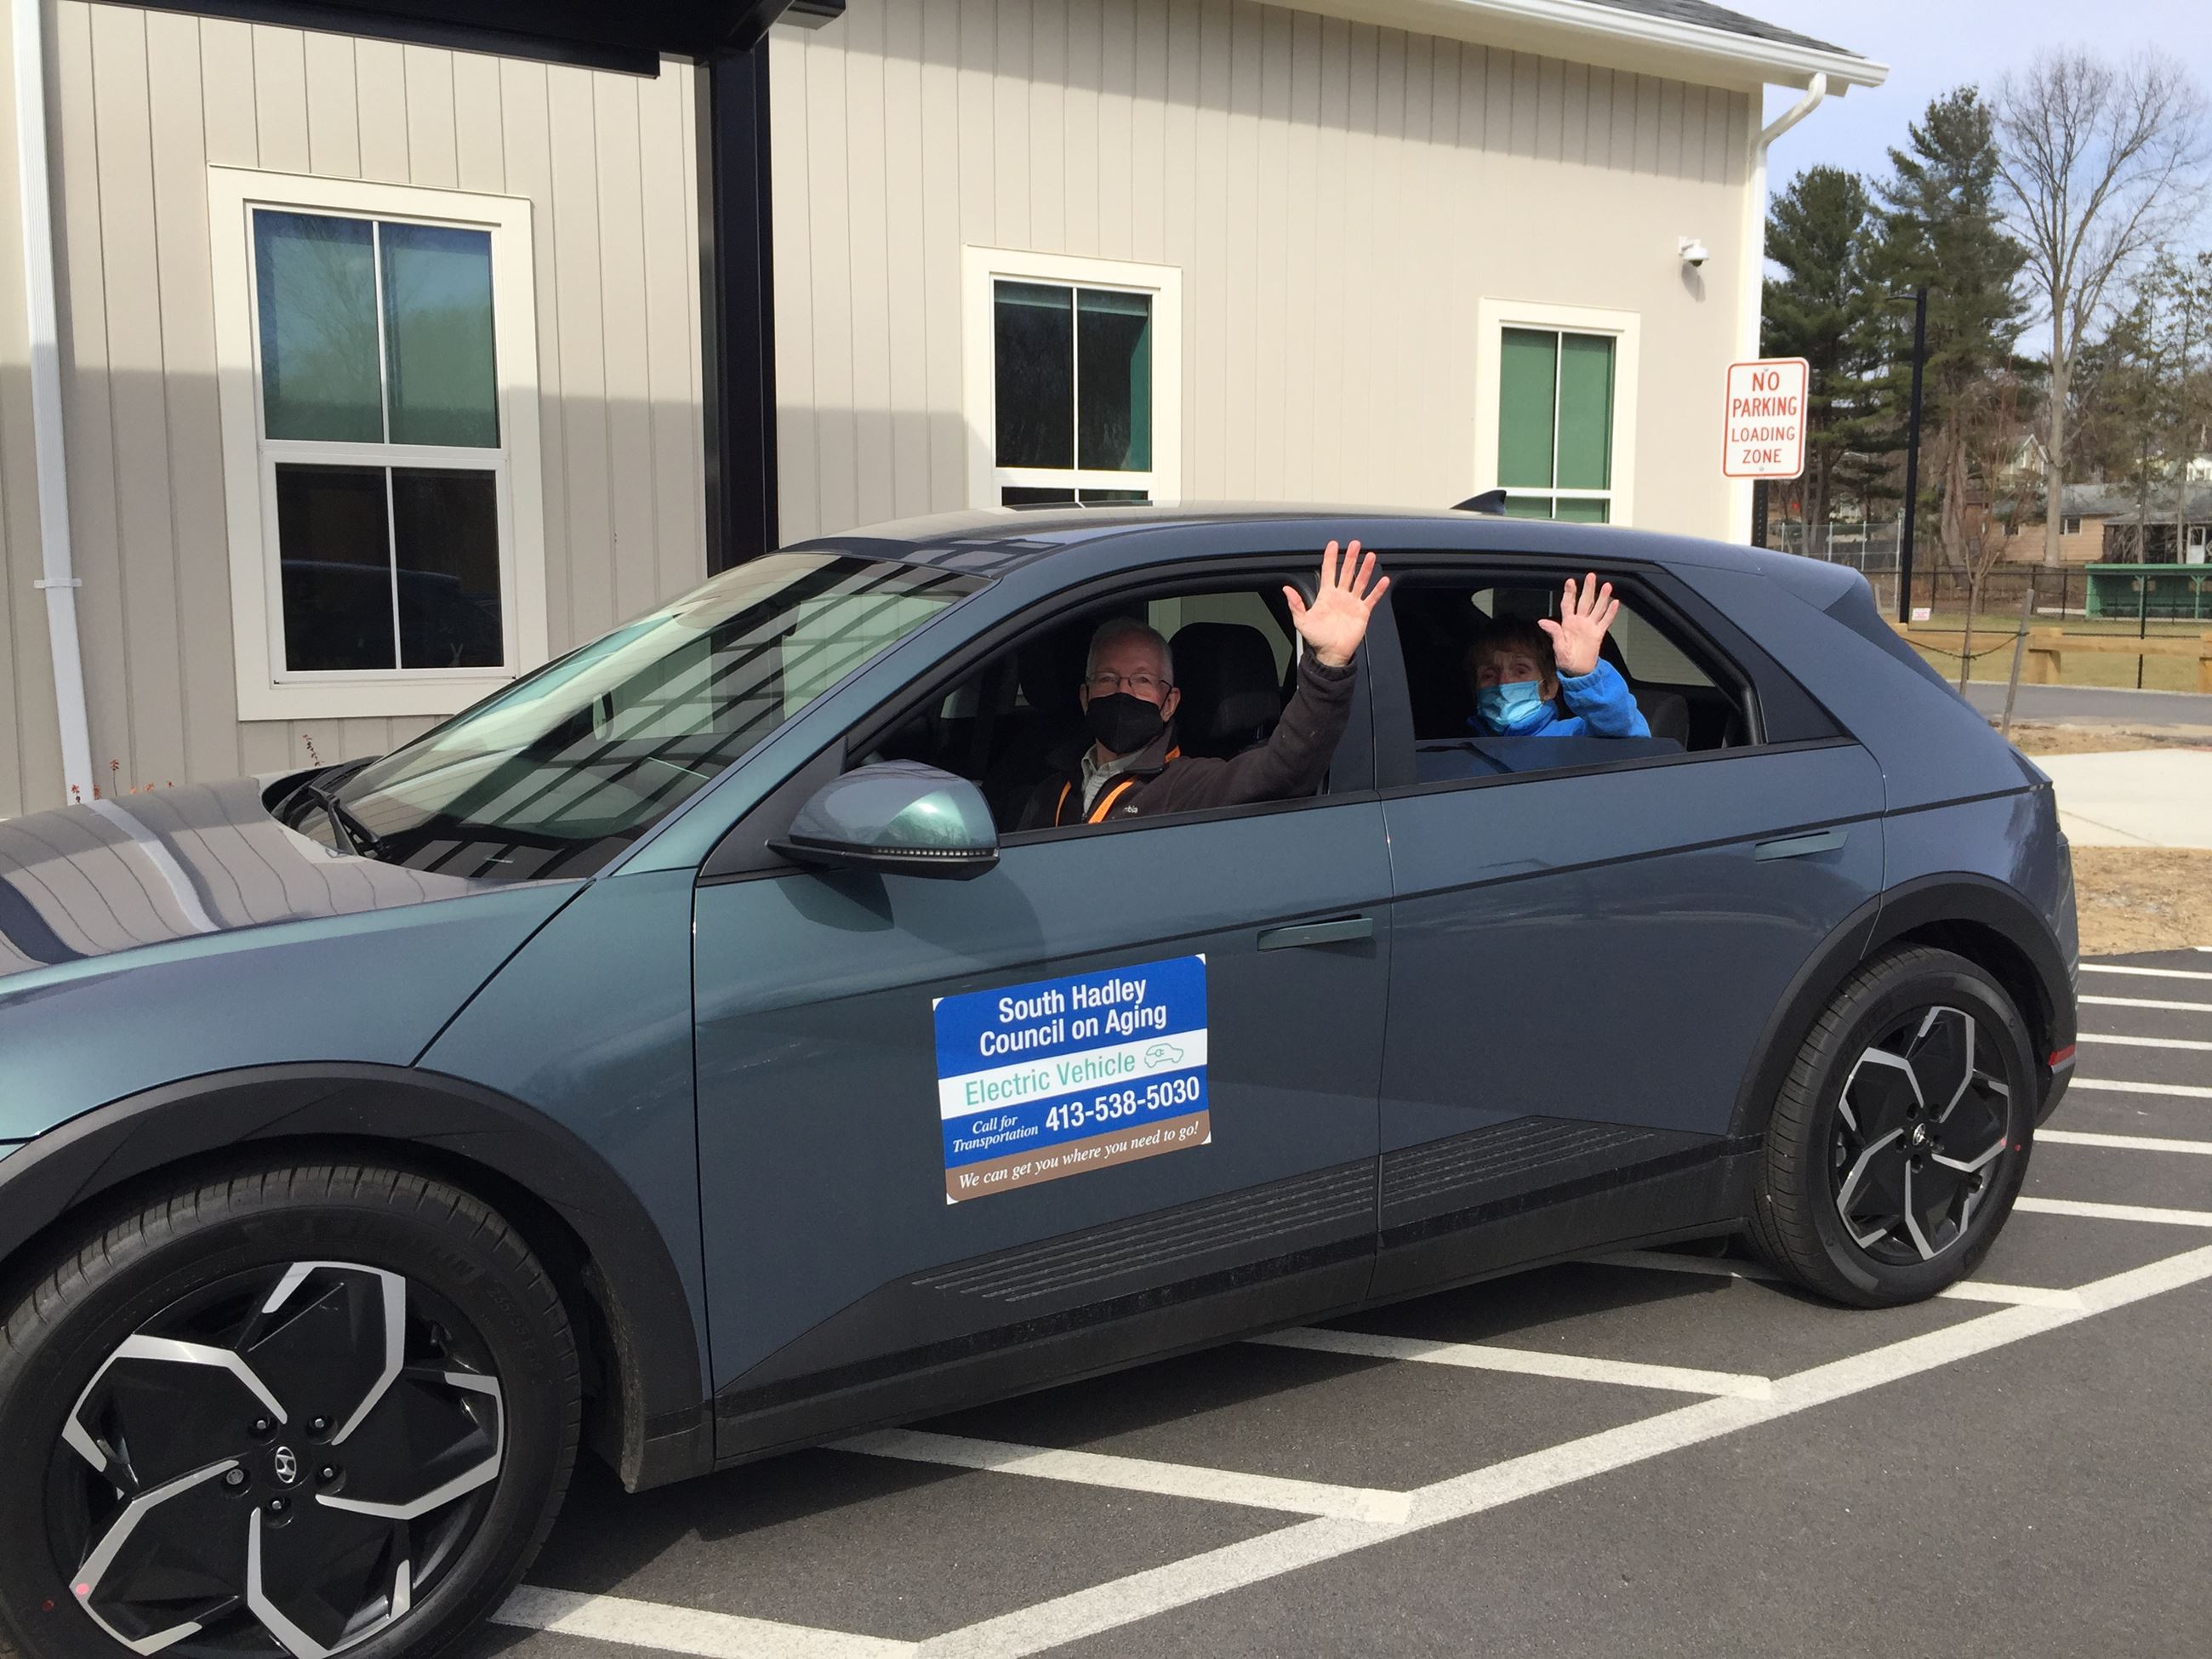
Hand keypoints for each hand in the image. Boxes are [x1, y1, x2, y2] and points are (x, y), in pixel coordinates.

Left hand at [1286, 541, 1388, 668]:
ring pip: (1360, 581)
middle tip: (1355, 544)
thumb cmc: (1317, 638)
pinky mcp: (1362, 612)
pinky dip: (1377, 589)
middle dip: (1350, 558)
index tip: (1333, 545)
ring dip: (1365, 569)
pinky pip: (1371, 598)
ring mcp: (1352, 603)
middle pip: (1347, 572)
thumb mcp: (1302, 621)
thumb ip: (1296, 604)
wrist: (1331, 654)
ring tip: (1370, 556)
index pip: (1328, 571)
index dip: (1330, 558)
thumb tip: (1286, 589)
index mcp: (1326, 595)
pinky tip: (1383, 580)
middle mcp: (1340, 596)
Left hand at [1537, 572, 1619, 677]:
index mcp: (1567, 623)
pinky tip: (1615, 602)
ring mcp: (1590, 627)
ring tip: (1607, 586)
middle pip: (1585, 602)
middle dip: (1588, 589)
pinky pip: (1606, 621)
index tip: (1570, 581)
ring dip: (1602, 597)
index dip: (1569, 593)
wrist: (1578, 671)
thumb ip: (1553, 633)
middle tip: (1591, 576)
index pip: (1568, 604)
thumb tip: (1542, 622)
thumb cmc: (1566, 660)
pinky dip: (1611, 612)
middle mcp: (1580, 622)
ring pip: (1597, 608)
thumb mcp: (1558, 647)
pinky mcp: (1598, 634)